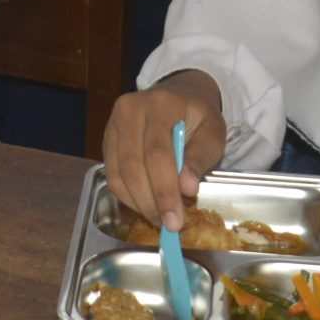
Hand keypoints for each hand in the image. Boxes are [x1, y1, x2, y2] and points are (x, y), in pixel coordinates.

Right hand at [103, 70, 227, 229]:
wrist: (180, 94)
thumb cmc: (198, 116)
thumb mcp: (212, 133)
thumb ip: (199, 159)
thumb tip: (186, 189)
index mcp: (161, 104)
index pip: (157, 154)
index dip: (164, 191)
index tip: (175, 221)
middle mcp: (130, 110)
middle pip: (133, 166)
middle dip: (150, 202)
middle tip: (168, 226)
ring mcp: (114, 123)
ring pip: (118, 174)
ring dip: (137, 203)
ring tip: (158, 218)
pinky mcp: (107, 138)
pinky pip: (111, 175)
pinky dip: (127, 196)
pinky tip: (145, 205)